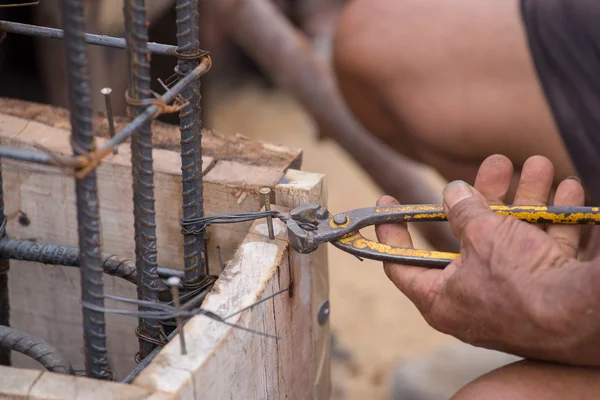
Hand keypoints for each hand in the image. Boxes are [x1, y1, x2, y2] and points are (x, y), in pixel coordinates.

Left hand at [376, 154, 599, 365]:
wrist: (586, 316)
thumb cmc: (522, 283)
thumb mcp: (483, 236)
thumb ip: (464, 210)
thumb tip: (453, 193)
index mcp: (441, 298)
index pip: (402, 262)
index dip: (393, 231)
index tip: (388, 202)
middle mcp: (472, 300)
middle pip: (468, 239)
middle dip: (486, 196)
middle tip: (496, 165)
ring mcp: (509, 297)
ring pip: (512, 239)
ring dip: (527, 199)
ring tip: (539, 165)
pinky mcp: (543, 292)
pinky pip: (542, 251)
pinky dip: (554, 220)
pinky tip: (567, 189)